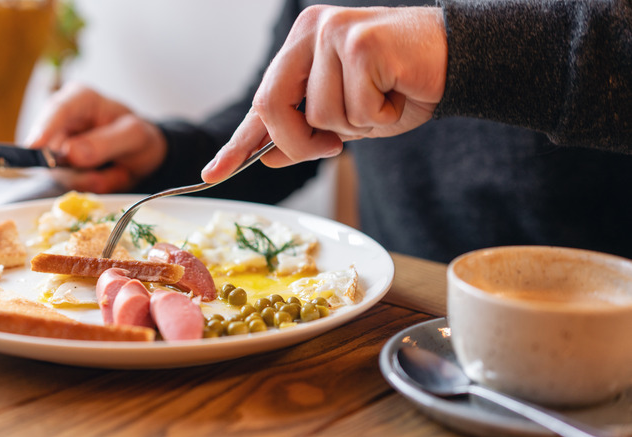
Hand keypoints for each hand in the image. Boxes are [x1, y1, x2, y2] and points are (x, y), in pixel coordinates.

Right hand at [26, 82, 166, 192]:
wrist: (141, 153)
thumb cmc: (137, 135)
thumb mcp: (134, 136)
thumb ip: (107, 142)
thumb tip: (71, 152)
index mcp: (80, 99)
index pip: (58, 110)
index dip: (45, 128)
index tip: (35, 146)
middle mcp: (61, 120)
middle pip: (50, 148)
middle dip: (80, 169)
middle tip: (109, 173)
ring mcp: (56, 146)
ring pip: (59, 172)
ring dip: (91, 179)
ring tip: (114, 171)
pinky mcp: (58, 168)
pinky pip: (69, 184)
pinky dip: (91, 184)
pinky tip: (106, 176)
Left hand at [202, 6, 447, 182]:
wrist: (456, 60)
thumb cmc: (399, 87)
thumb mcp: (344, 119)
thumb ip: (305, 134)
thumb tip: (266, 155)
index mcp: (299, 46)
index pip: (262, 101)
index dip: (238, 142)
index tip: (213, 173)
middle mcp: (310, 31)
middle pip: (272, 105)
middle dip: (300, 141)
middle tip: (332, 146)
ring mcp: (333, 32)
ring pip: (319, 114)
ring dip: (356, 126)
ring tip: (382, 100)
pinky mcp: (361, 43)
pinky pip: (355, 110)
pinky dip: (380, 117)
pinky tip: (396, 92)